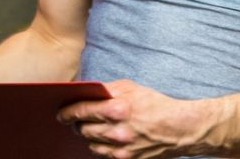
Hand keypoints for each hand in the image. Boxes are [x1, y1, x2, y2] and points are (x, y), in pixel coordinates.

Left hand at [58, 79, 217, 157]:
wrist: (179, 128)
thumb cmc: (154, 103)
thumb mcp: (128, 87)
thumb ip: (105, 89)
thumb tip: (84, 90)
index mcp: (116, 108)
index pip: (81, 111)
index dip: (67, 112)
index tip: (60, 113)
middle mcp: (117, 131)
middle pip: (84, 130)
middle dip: (76, 124)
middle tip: (73, 120)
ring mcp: (123, 149)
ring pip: (92, 145)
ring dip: (87, 137)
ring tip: (87, 128)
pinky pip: (105, 155)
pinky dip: (100, 147)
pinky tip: (101, 139)